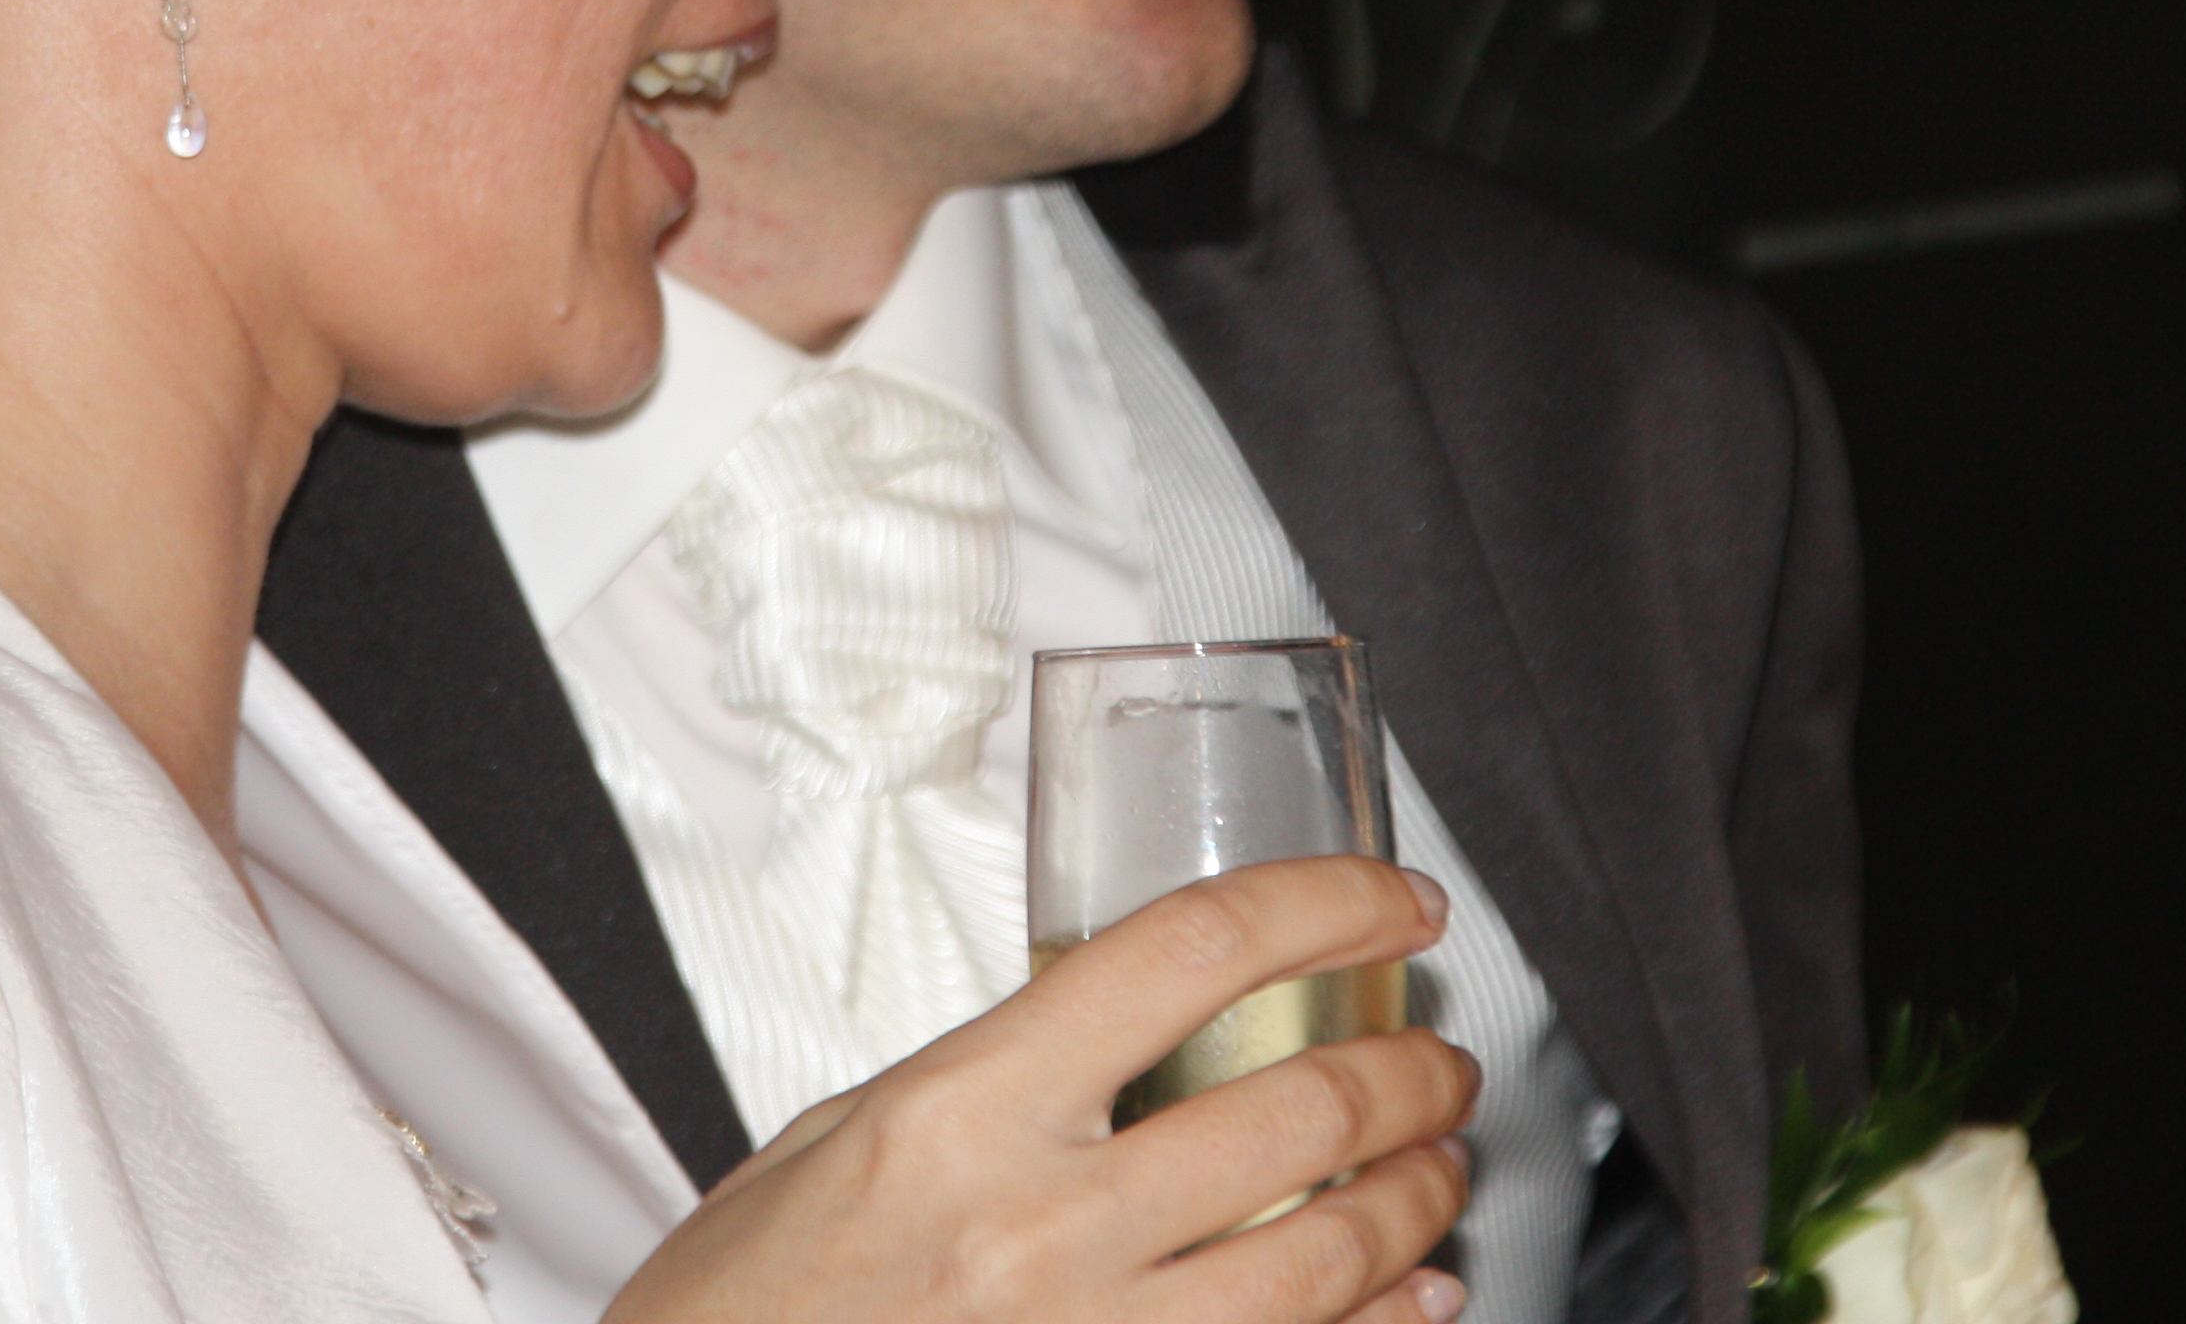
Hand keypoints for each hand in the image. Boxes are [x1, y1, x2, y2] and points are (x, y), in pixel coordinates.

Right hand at [603, 855, 1480, 1323]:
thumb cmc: (747, 1305)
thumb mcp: (844, 1141)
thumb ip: (991, 1082)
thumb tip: (1114, 1034)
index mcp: (960, 1112)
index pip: (1184, 955)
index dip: (1323, 906)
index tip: (1393, 902)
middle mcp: (1037, 1228)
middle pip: (1293, 1111)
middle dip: (1405, 1071)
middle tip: (1436, 1057)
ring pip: (1327, 1257)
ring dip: (1418, 1200)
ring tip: (1438, 1166)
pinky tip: (1416, 1296)